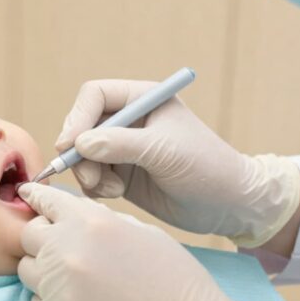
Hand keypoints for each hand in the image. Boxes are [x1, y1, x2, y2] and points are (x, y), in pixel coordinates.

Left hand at [17, 183, 271, 300]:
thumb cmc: (173, 277)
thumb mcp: (140, 230)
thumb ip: (99, 218)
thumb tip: (71, 214)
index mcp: (90, 221)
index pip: (46, 200)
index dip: (38, 198)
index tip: (30, 198)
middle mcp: (67, 250)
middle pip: (28, 234)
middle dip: (43, 236)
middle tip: (62, 246)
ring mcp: (59, 288)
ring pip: (27, 269)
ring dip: (44, 268)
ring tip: (72, 277)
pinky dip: (50, 299)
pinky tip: (77, 300)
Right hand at [57, 79, 299, 246]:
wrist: (228, 205)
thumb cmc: (206, 167)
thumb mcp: (164, 151)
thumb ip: (120, 144)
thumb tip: (80, 144)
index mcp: (142, 98)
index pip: (94, 96)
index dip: (78, 117)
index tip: (70, 145)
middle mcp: (129, 120)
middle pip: (82, 125)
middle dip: (79, 152)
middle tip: (87, 176)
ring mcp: (123, 148)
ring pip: (82, 154)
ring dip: (87, 173)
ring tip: (110, 190)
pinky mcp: (122, 174)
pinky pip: (91, 176)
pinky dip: (94, 186)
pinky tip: (114, 195)